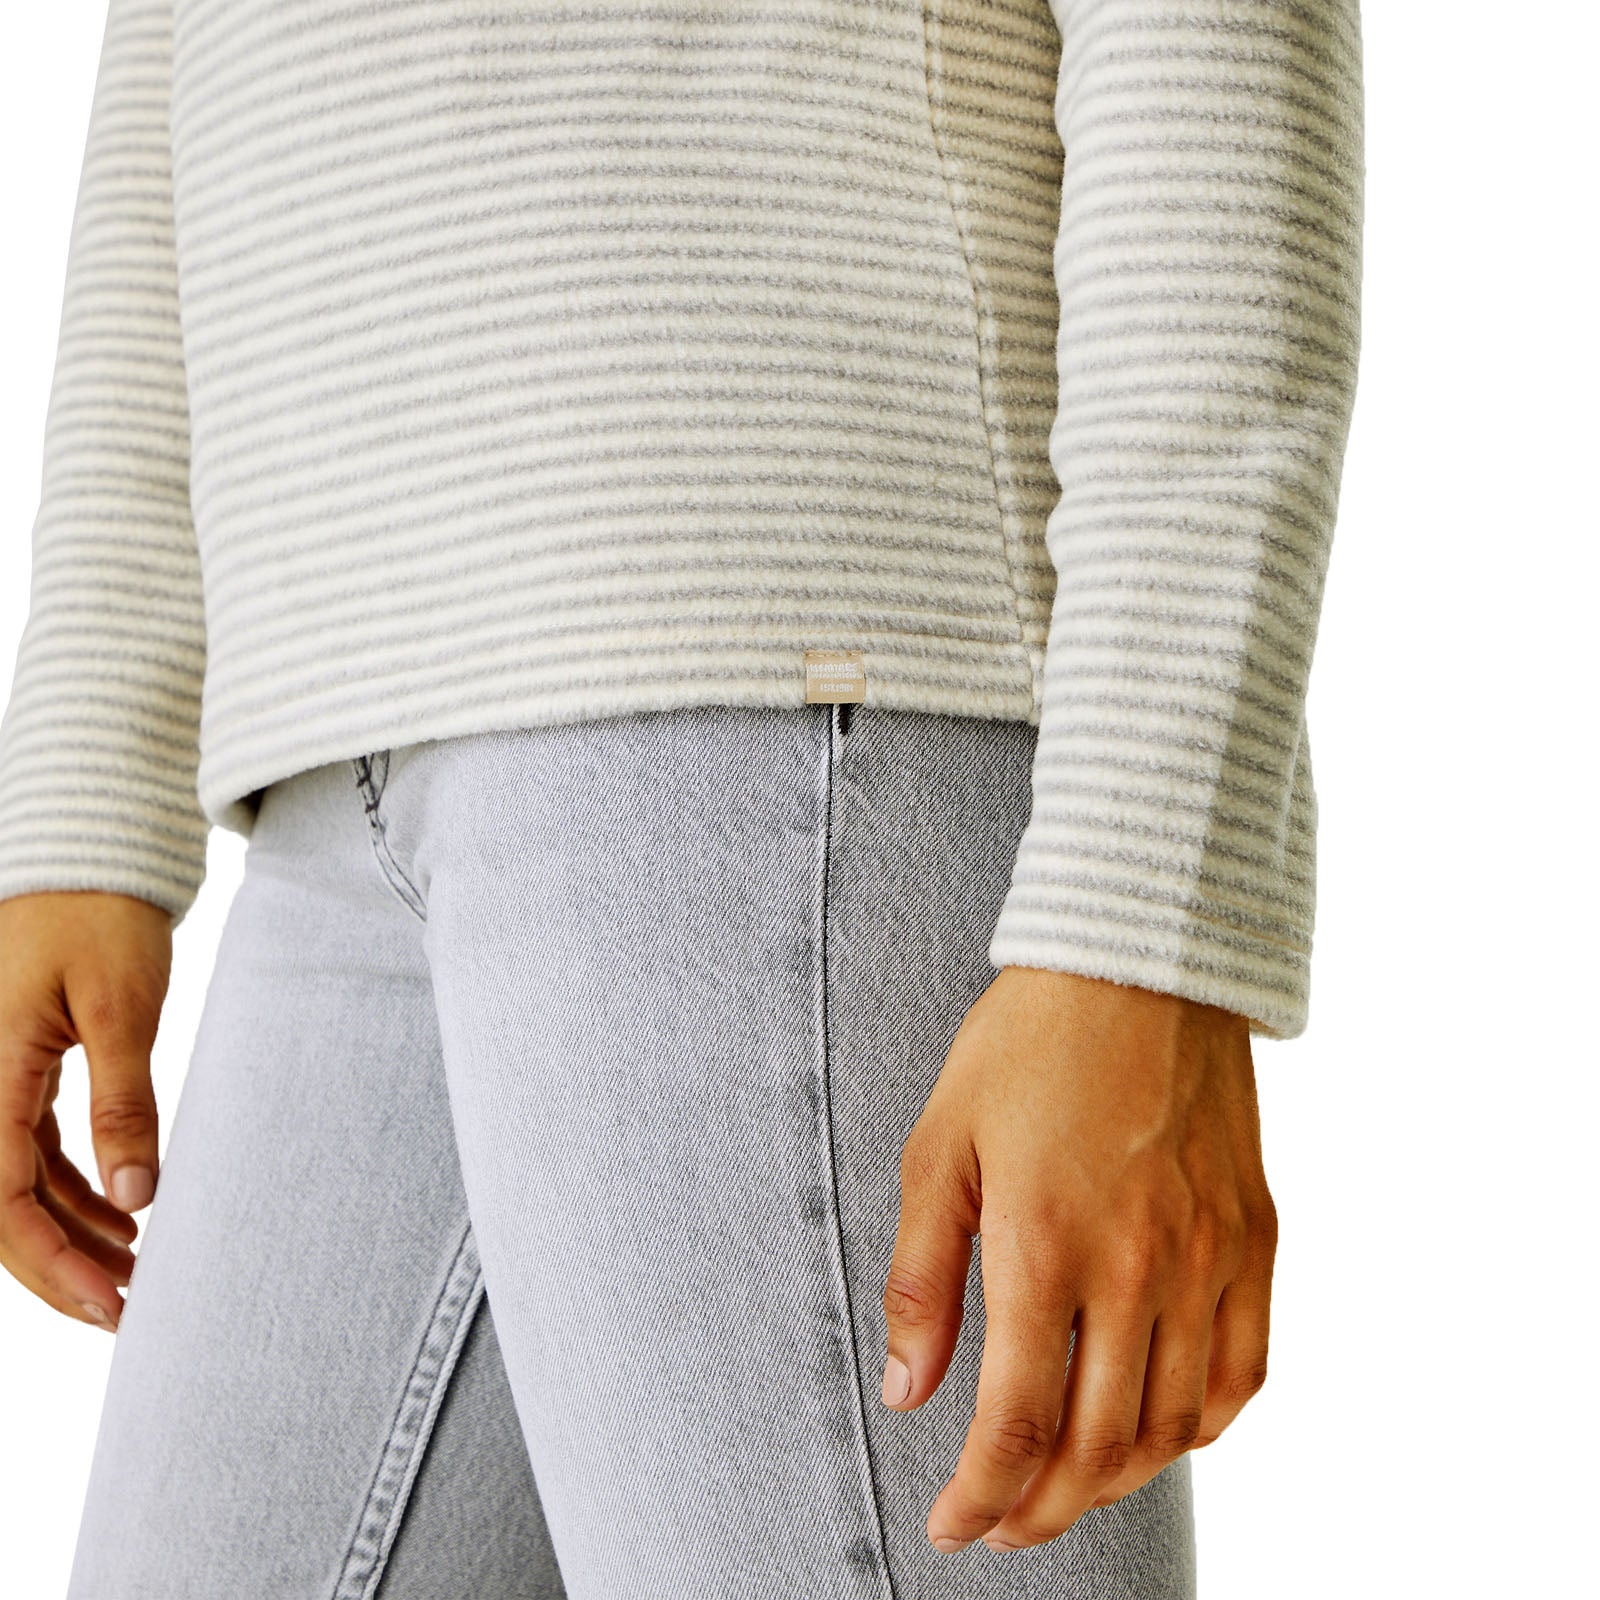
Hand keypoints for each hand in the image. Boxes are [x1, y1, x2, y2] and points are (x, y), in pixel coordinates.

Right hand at [0, 891, 172, 1331]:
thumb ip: (125, 1103)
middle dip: (60, 1267)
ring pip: (18, 1185)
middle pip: (2, 1208)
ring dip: (70, 1234)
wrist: (85, 852)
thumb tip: (137, 1198)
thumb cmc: (100, 914)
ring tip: (136, 1272)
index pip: (1, 1201)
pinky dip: (77, 1190)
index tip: (107, 1305)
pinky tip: (124, 1217)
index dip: (49, 1265)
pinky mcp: (19, 1068)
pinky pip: (33, 1151)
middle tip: (127, 1310)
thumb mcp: (122, 1007)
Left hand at [881, 964, 1276, 1553]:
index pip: (1017, 1424)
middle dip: (1042, 1509)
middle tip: (1004, 1522)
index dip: (982, 1497)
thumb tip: (908, 1393)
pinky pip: (1245, 1370)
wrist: (1136, 962)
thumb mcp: (940, 1149)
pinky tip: (1162, 1430)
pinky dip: (1203, 1426)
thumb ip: (920, 1280)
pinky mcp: (1255, 1237)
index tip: (953, 1527)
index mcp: (1043, 1245)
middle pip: (1100, 1448)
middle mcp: (1138, 1267)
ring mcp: (1208, 1257)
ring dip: (1118, 1481)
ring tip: (1069, 1485)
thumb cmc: (1024, 1047)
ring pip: (1174, 1426)